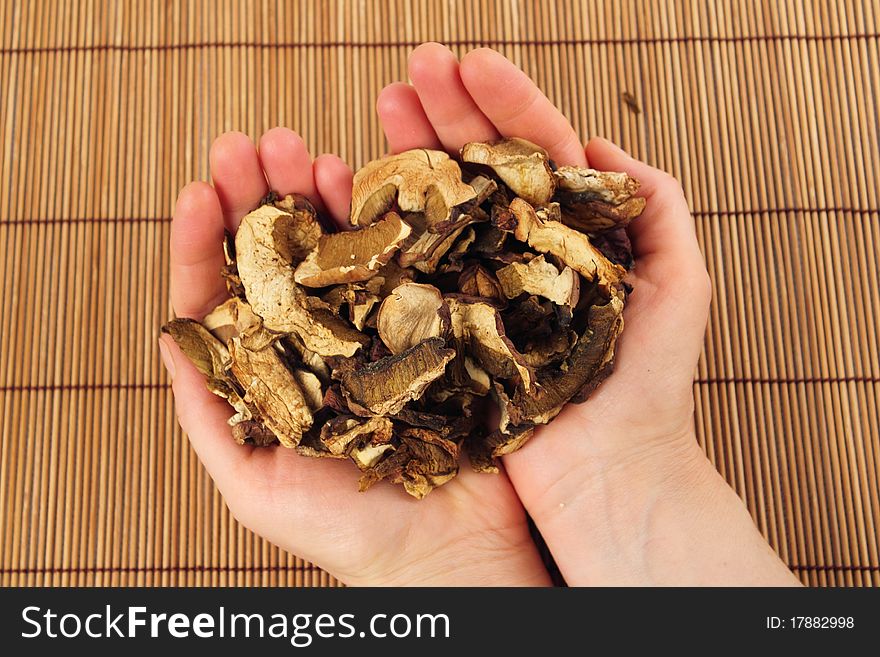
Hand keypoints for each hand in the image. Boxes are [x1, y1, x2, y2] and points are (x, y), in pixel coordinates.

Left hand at [160, 129, 550, 585]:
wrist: (444, 553)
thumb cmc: (347, 536)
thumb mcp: (252, 486)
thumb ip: (208, 416)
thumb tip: (171, 338)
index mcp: (269, 372)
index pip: (224, 294)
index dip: (205, 240)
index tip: (197, 191)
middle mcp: (319, 339)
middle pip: (277, 254)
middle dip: (257, 195)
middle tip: (248, 145)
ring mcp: (374, 325)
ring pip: (335, 244)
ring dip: (314, 192)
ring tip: (299, 150)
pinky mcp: (427, 320)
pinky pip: (398, 258)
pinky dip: (380, 219)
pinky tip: (361, 182)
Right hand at [377, 44, 799, 584]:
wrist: (605, 472)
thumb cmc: (648, 386)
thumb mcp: (682, 282)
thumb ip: (658, 206)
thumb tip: (599, 144)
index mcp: (564, 234)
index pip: (533, 152)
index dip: (503, 103)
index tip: (470, 61)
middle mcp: (513, 253)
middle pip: (474, 168)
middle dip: (445, 113)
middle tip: (413, 67)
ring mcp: (473, 289)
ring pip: (437, 208)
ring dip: (409, 153)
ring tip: (383, 103)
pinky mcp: (441, 330)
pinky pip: (407, 272)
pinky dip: (384, 229)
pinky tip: (360, 186)